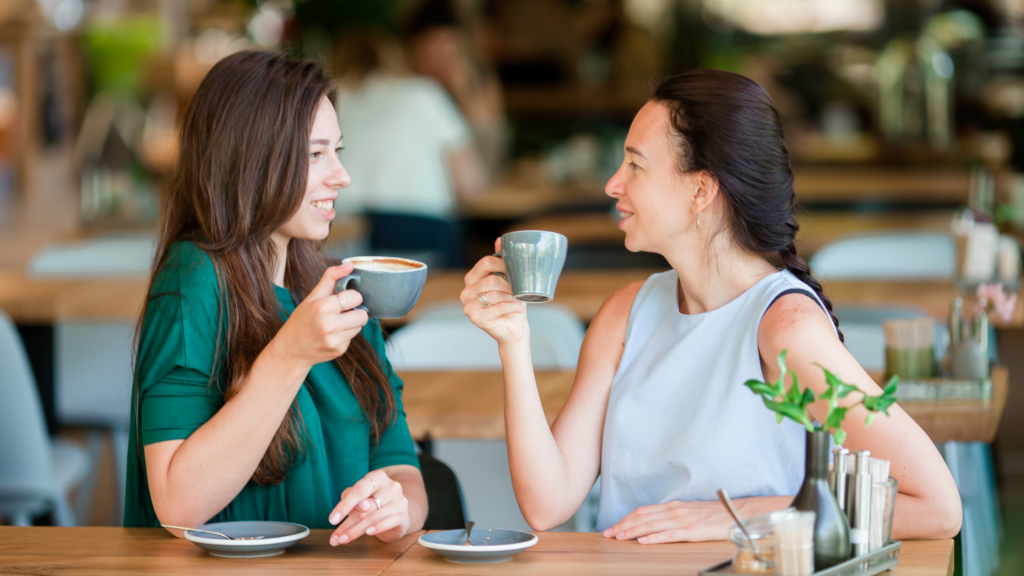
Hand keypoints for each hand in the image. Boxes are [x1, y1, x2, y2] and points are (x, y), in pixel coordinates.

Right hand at [271, 263, 368, 368]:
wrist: (289, 351)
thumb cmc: (300, 321)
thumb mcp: (311, 297)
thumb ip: (330, 278)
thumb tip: (349, 265)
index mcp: (322, 307)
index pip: (355, 297)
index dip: (352, 297)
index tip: (343, 299)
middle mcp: (329, 325)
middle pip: (362, 314)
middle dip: (355, 311)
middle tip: (342, 312)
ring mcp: (335, 340)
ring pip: (359, 326)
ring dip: (351, 324)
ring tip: (335, 324)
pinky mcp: (339, 350)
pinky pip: (352, 338)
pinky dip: (345, 335)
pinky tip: (331, 335)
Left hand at [328, 470, 409, 544]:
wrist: (396, 512)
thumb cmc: (373, 501)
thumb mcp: (359, 497)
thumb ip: (352, 498)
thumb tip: (361, 505)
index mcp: (377, 477)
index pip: (359, 489)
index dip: (344, 505)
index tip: (332, 520)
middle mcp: (391, 486)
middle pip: (365, 507)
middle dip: (347, 524)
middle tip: (335, 538)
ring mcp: (400, 500)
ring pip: (374, 516)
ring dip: (356, 530)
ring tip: (343, 540)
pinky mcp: (404, 516)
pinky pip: (389, 521)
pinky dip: (378, 528)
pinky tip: (368, 533)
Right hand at [460, 238, 526, 345]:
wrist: (514, 327)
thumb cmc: (511, 303)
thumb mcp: (509, 280)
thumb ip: (502, 261)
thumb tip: (499, 240)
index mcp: (471, 279)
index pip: (485, 263)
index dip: (503, 264)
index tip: (517, 269)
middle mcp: (466, 292)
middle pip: (490, 279)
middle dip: (510, 284)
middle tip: (521, 288)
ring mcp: (468, 307)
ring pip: (494, 294)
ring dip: (512, 296)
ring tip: (520, 299)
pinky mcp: (476, 319)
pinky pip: (497, 308)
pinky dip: (512, 307)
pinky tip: (518, 308)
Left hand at [601, 501, 732, 543]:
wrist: (738, 513)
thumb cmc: (715, 515)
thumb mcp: (690, 512)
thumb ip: (673, 516)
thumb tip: (657, 522)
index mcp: (673, 506)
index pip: (643, 511)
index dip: (626, 519)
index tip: (613, 526)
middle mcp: (675, 511)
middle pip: (642, 517)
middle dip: (623, 526)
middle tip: (607, 534)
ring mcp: (683, 520)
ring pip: (651, 525)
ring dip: (632, 532)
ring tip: (618, 537)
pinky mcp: (693, 531)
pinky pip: (670, 535)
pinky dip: (654, 538)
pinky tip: (643, 542)